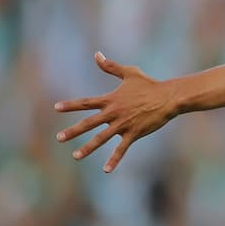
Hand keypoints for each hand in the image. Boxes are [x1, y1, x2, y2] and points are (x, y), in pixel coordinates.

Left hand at [54, 51, 175, 172]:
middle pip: (89, 123)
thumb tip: (96, 55)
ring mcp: (123, 125)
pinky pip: (122, 149)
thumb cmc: (150, 85)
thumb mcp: (129, 73)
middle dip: (73, 131)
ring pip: (101, 138)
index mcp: (111, 100)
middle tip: (59, 138)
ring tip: (76, 156)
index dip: (71, 105)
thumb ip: (110, 67)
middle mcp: (114, 113)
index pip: (86, 103)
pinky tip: (106, 170)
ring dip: (88, 148)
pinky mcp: (134, 134)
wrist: (168, 98)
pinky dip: (114, 159)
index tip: (56, 108)